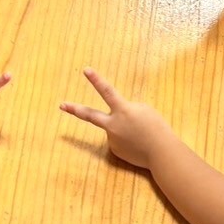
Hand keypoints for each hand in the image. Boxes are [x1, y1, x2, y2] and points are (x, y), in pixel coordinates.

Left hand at [60, 68, 178, 170]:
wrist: (161, 153)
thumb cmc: (156, 128)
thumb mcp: (144, 110)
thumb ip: (127, 109)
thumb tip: (117, 117)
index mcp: (122, 110)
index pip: (107, 91)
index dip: (96, 80)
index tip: (85, 70)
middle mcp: (113, 125)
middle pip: (89, 115)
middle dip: (74, 109)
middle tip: (62, 105)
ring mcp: (112, 139)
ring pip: (114, 129)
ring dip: (125, 129)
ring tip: (140, 135)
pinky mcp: (115, 151)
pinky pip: (119, 141)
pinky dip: (128, 140)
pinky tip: (138, 144)